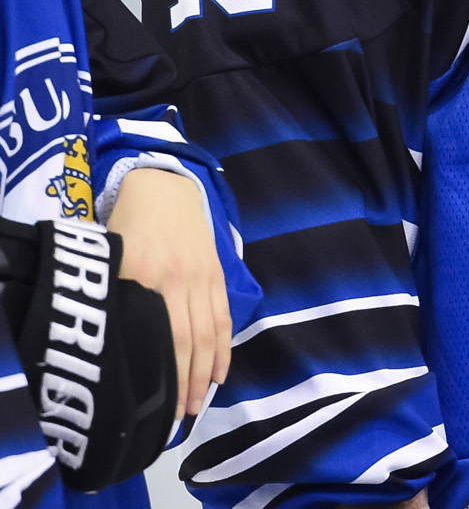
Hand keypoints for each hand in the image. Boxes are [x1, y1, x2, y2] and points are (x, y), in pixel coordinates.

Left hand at [107, 168, 230, 419]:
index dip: (160, 376)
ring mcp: (200, 276)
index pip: (155, 337)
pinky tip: (221, 372)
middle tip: (178, 418)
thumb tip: (111, 347)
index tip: (153, 409)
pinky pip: (222, 316)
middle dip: (184, 384)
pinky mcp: (216, 272)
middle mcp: (174, 279)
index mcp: (141, 276)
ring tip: (199, 404)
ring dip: (206, 373)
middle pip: (184, 341)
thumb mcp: (108, 258)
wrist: (164, 185)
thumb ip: (113, 296)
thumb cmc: (126, 224)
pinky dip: (223, 347)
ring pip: (207, 333)